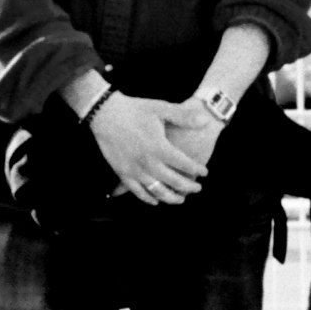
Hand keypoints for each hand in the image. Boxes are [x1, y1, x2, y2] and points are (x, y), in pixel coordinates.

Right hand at [88, 94, 212, 205]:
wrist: (105, 112)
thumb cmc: (134, 109)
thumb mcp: (160, 108)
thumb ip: (184, 116)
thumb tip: (205, 120)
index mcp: (160, 147)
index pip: (185, 165)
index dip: (197, 170)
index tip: (205, 173)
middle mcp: (148, 162)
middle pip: (174, 182)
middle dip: (189, 187)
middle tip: (197, 188)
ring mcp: (134, 170)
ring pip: (157, 191)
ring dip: (171, 198)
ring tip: (180, 199)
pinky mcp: (122, 173)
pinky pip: (137, 192)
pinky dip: (148, 198)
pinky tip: (156, 200)